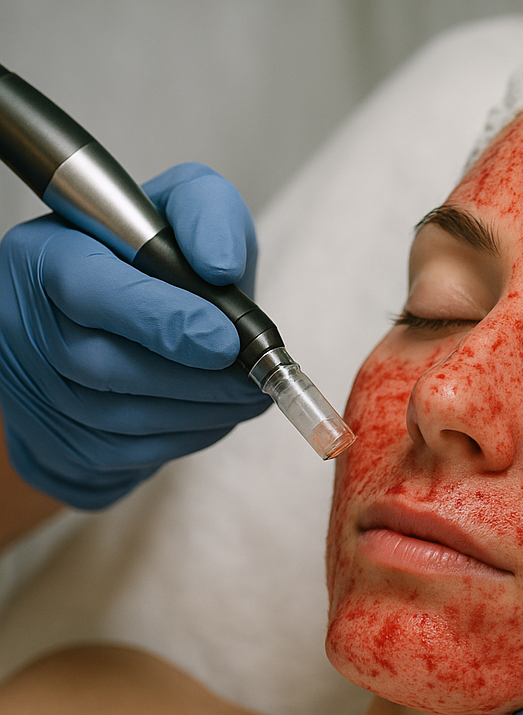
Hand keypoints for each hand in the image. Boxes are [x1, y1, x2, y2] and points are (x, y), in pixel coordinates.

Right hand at [0, 162, 269, 509]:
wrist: (122, 316)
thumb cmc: (156, 260)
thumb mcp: (182, 210)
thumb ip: (207, 213)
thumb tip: (219, 264)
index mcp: (45, 257)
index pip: (89, 291)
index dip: (162, 322)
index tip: (224, 340)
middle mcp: (24, 323)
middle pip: (107, 367)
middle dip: (197, 379)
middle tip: (254, 378)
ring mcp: (34, 389)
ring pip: (122, 418)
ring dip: (202, 413)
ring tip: (247, 394)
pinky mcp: (58, 440)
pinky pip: (128, 452)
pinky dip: (187, 437)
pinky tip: (215, 414)